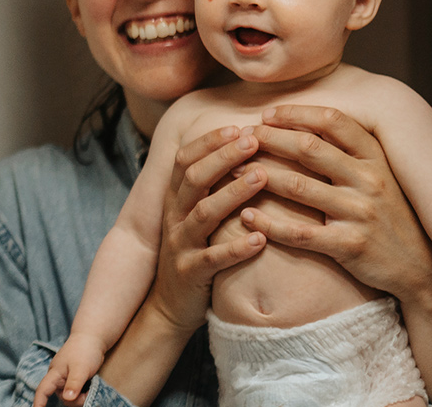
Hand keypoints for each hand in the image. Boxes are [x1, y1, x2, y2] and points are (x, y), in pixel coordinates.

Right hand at [34, 337, 105, 406]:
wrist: (92, 338)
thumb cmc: (84, 351)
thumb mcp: (80, 368)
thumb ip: (73, 383)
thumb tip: (67, 398)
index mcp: (55, 374)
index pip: (42, 390)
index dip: (39, 403)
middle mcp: (58, 378)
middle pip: (60, 396)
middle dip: (73, 401)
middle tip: (86, 397)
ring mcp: (66, 378)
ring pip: (69, 395)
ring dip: (79, 398)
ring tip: (90, 391)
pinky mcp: (74, 379)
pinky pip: (75, 391)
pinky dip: (82, 394)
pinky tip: (89, 389)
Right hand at [142, 125, 267, 332]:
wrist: (169, 306)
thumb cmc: (195, 251)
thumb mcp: (194, 215)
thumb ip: (210, 186)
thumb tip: (242, 147)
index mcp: (175, 199)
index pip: (185, 160)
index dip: (209, 142)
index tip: (239, 126)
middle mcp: (173, 217)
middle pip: (193, 178)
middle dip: (224, 157)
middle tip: (254, 140)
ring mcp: (180, 245)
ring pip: (203, 213)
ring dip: (233, 193)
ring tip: (262, 177)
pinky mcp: (191, 274)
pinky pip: (213, 259)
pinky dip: (236, 248)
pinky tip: (260, 239)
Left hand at [237, 106, 431, 302]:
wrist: (420, 267)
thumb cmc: (391, 214)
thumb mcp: (381, 175)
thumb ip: (351, 151)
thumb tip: (307, 120)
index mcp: (376, 158)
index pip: (333, 121)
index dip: (296, 114)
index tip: (267, 114)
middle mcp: (369, 180)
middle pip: (308, 149)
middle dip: (269, 139)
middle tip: (241, 137)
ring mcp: (359, 213)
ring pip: (298, 187)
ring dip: (259, 176)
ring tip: (230, 171)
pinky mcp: (349, 246)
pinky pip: (299, 232)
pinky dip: (268, 223)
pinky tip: (246, 215)